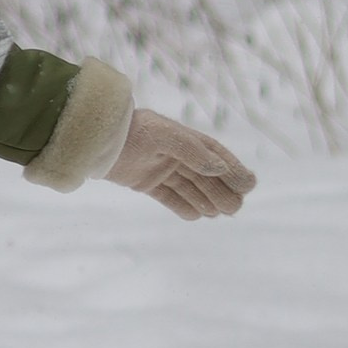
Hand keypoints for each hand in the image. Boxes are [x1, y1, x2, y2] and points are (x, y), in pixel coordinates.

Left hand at [108, 108, 255, 221]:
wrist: (97, 139)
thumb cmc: (133, 131)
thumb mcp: (163, 135)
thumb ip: (191, 150)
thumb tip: (220, 168)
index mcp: (184, 138)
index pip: (216, 155)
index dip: (234, 169)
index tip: (249, 185)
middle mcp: (175, 154)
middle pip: (206, 175)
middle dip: (222, 191)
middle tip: (235, 207)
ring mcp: (161, 168)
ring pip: (191, 187)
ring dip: (207, 200)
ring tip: (221, 213)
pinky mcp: (146, 183)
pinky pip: (170, 197)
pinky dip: (183, 206)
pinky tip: (197, 216)